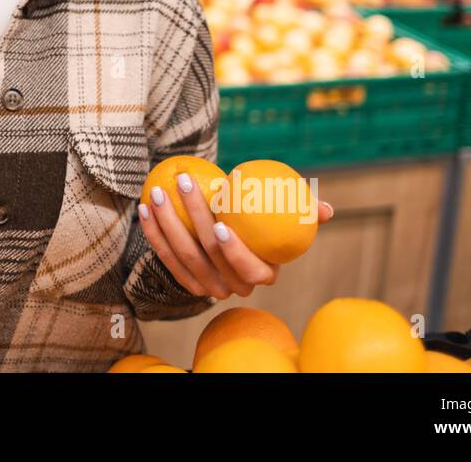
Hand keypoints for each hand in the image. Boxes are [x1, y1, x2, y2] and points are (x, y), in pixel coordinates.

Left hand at [138, 173, 333, 299]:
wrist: (231, 231)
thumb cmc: (260, 218)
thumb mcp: (282, 214)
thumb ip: (301, 211)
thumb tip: (325, 209)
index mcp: (262, 274)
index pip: (247, 267)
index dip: (234, 252)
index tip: (221, 223)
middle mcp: (233, 287)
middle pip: (208, 256)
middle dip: (193, 219)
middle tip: (184, 183)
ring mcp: (206, 287)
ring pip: (182, 257)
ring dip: (166, 223)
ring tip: (160, 192)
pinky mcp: (182, 279)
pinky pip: (164, 257)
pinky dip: (153, 233)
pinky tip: (144, 208)